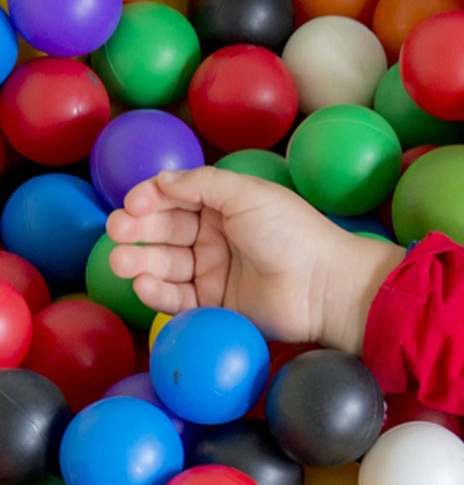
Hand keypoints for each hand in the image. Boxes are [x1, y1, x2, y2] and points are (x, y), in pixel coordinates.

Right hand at [104, 167, 405, 353]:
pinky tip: (143, 284)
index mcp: (225, 206)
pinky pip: (177, 298)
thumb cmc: (292, 233)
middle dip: (136, 230)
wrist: (324, 285)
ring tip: (121, 262)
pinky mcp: (214, 305)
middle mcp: (216, 237)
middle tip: (118, 231)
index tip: (133, 203)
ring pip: (164, 264)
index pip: (175, 199)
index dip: (150, 199)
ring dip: (138, 261)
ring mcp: (214, 272)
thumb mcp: (248, 195)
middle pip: (164, 231)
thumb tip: (161, 180)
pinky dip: (156, 292)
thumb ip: (202, 184)